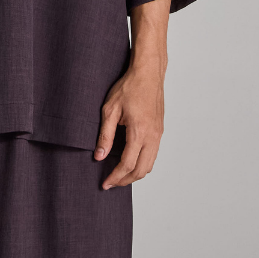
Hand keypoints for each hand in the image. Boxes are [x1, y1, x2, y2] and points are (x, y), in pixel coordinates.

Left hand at [95, 58, 164, 187]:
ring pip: (150, 165)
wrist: (148, 74)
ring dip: (135, 174)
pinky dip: (143, 164)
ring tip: (120, 175)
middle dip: (126, 180)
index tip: (105, 183)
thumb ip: (105, 135)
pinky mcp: (160, 131)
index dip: (115, 177)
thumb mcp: (110, 110)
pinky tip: (131, 161)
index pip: (127, 164)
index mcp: (139, 132)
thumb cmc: (129, 88)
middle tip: (111, 183)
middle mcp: (152, 136)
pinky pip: (153, 155)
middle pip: (141, 170)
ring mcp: (158, 134)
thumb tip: (99, 156)